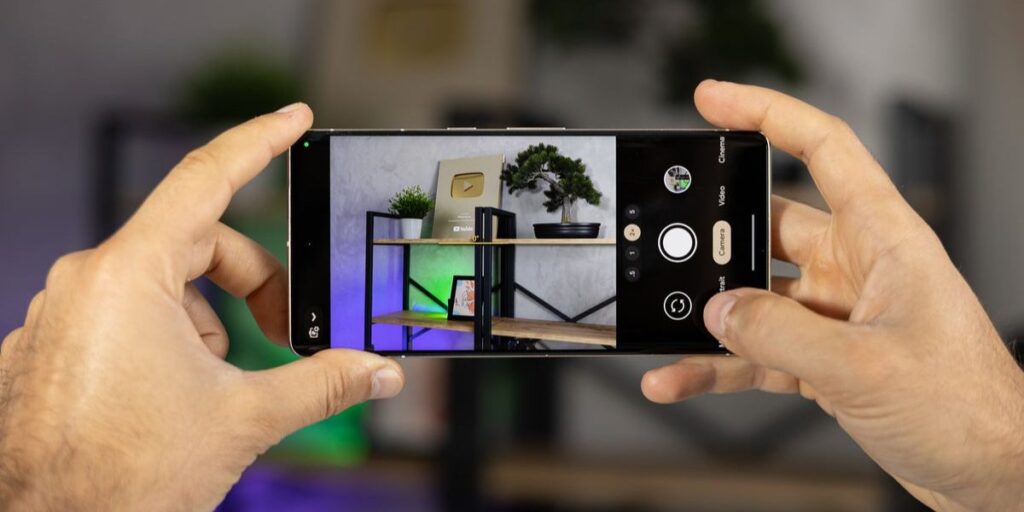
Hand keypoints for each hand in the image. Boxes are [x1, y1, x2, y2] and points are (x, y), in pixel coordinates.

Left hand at [0, 104, 404, 510]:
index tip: (293, 119)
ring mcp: (60, 315)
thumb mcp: (245, 418)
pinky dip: (164, 337)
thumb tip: (378, 371)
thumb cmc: (124, 478)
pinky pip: (120, 315)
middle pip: (193, 243)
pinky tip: (176, 391)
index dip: (259, 142)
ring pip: (157, 284)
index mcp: (128, 275)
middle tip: (284, 327)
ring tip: (219, 380)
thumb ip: (323, 382)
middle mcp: (84, 282)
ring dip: (206, 318)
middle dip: (250, 280)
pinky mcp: (50, 347)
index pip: (206, 178)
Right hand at [641, 81, 1023, 511]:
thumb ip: (779, 335)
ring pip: (753, 298)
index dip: (767, 113)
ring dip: (710, 318)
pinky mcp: (822, 357)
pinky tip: (681, 378)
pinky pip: (754, 352)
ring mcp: (835, 313)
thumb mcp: (864, 365)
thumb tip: (718, 313)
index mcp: (883, 239)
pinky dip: (717, 366)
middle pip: (769, 226)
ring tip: (666, 329)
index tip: (713, 101)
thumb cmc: (968, 409)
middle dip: (718, 238)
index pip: (823, 149)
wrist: (991, 474)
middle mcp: (856, 267)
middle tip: (670, 247)